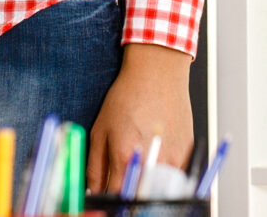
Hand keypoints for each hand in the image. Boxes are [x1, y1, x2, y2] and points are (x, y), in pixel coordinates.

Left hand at [87, 43, 192, 194]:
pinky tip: (154, 159)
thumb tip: (91, 190)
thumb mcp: (100, 128)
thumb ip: (95, 164)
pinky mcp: (187, 158)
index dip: (109, 204)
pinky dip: (162, 179)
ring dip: (146, 188)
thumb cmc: (127, 97)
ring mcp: (172, 161)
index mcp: (123, 153)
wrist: (157, 76)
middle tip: (121, 188)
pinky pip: (174, 181)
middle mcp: (150, 161)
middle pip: (139, 199)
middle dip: (128, 198)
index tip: (105, 204)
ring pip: (158, 192)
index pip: (117, 197)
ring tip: (138, 170)